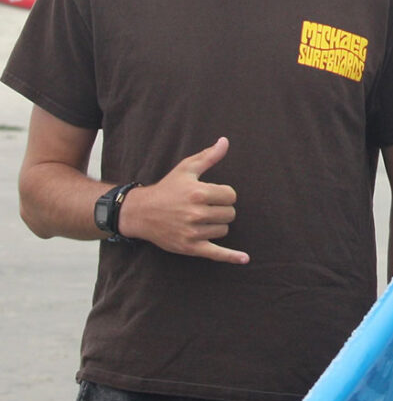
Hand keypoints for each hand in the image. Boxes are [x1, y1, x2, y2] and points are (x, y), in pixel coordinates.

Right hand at [117, 137, 248, 263]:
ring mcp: (193, 232)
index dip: (224, 194)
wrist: (140, 213)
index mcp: (198, 193)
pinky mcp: (190, 247)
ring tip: (199, 219)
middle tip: (204, 207)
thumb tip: (225, 141)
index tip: (212, 194)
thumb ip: (209, 156)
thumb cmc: (167, 188)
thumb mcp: (186, 169)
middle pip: (230, 214)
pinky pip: (216, 253)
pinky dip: (231, 257)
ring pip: (223, 230)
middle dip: (221, 210)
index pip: (231, 195)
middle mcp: (196, 213)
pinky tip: (244, 259)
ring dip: (216, 225)